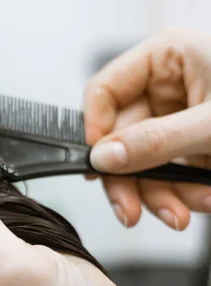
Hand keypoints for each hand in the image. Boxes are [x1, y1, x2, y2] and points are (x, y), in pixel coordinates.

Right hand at [83, 27, 210, 229]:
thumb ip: (155, 141)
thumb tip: (104, 158)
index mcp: (167, 59)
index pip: (104, 91)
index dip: (96, 130)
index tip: (99, 165)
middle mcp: (167, 87)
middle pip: (121, 137)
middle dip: (131, 180)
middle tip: (130, 212)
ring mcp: (178, 118)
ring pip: (142, 162)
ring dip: (159, 196)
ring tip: (182, 215)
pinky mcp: (191, 145)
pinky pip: (168, 174)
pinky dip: (181, 195)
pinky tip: (201, 203)